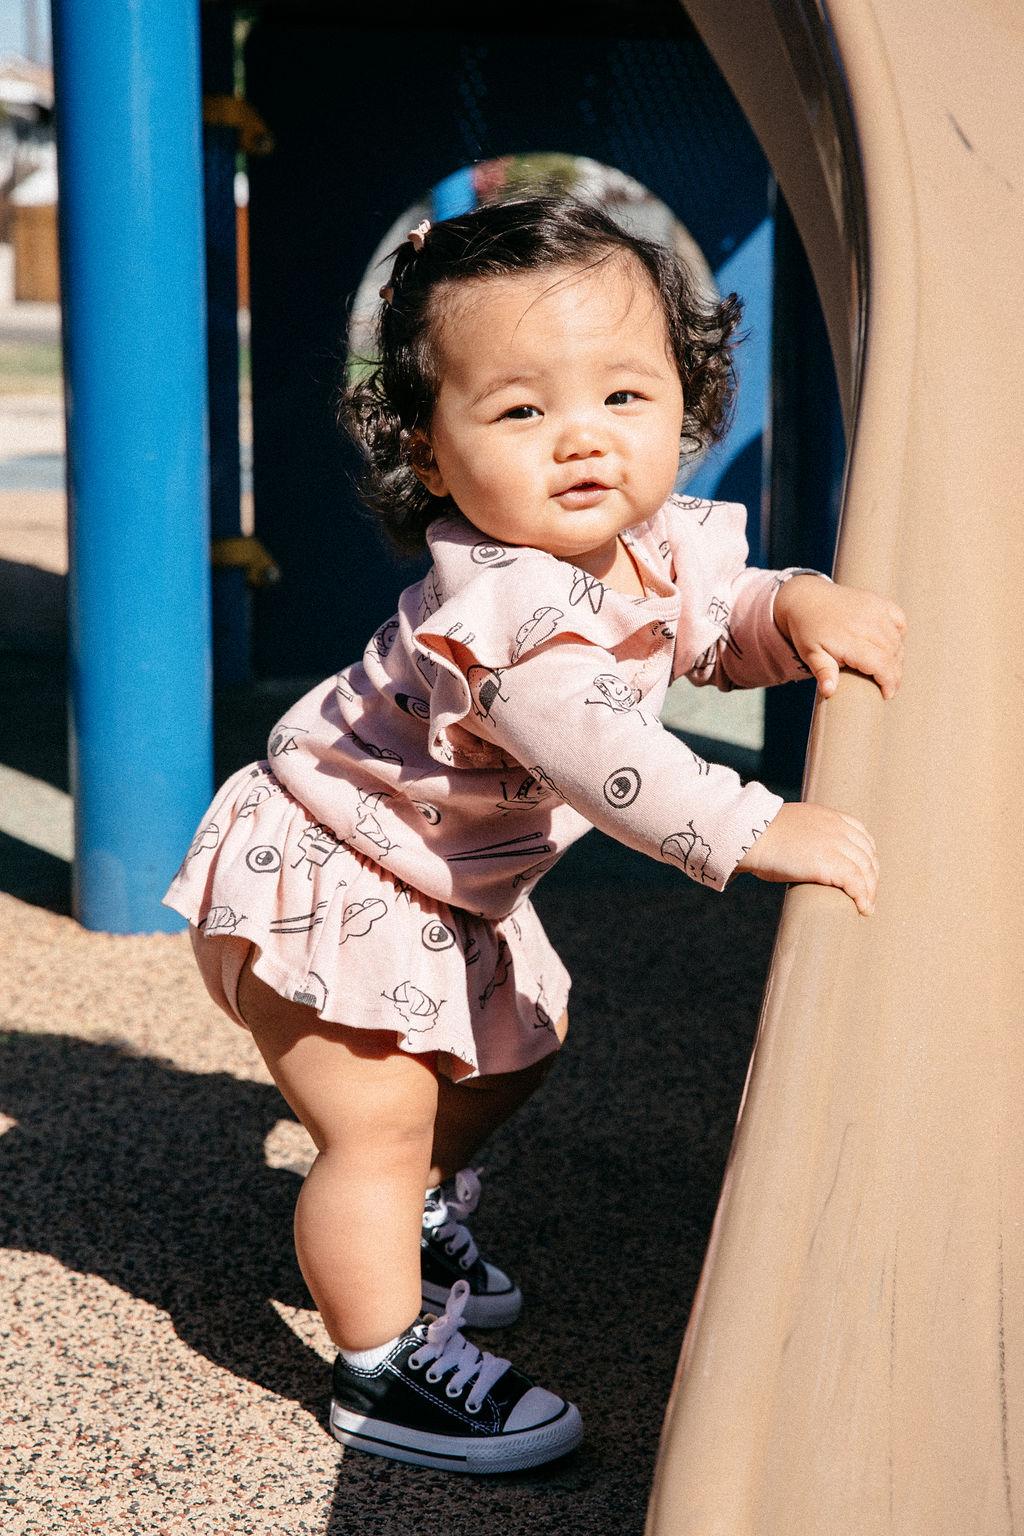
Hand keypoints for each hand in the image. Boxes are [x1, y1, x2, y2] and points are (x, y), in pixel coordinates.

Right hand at [736, 801, 878, 913]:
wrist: (750, 835)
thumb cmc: (760, 835)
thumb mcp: (791, 826)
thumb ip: (805, 836)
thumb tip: (799, 854)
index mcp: (829, 817)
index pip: (862, 836)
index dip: (868, 858)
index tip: (865, 874)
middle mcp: (837, 828)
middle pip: (867, 855)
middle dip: (871, 878)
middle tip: (867, 897)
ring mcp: (836, 845)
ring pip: (865, 871)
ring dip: (869, 892)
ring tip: (865, 908)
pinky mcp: (830, 863)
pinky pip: (856, 883)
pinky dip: (863, 898)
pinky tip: (861, 909)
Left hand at [774, 575, 905, 699]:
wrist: (806, 598)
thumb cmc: (807, 631)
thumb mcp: (810, 654)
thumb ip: (823, 672)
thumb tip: (829, 691)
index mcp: (850, 639)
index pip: (881, 664)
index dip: (889, 681)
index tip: (888, 694)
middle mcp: (866, 622)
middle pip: (892, 654)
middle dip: (894, 674)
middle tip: (888, 686)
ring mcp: (874, 608)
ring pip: (897, 639)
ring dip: (897, 657)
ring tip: (888, 670)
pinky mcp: (878, 600)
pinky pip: (899, 620)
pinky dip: (899, 635)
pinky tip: (890, 646)